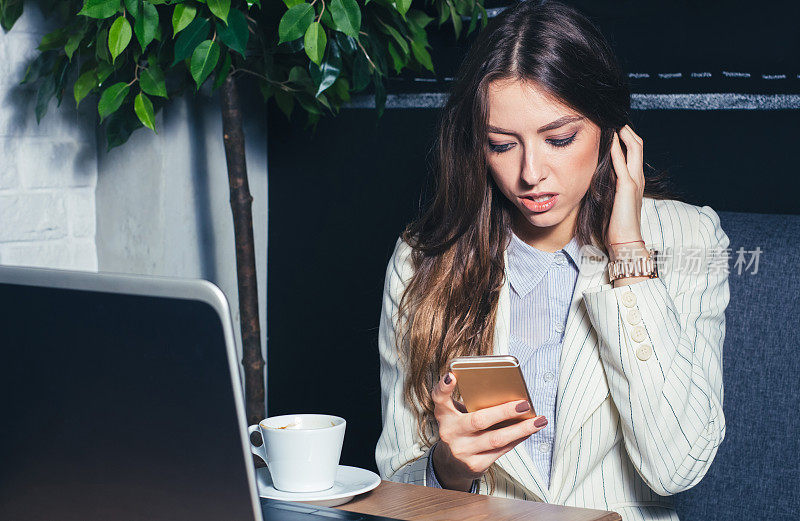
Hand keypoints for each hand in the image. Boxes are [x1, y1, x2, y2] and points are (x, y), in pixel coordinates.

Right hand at [429, 371, 547, 490]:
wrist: (451, 464)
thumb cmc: (461, 429)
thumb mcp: (457, 414)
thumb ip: (471, 402)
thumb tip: (509, 393)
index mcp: (444, 414)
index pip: (439, 397)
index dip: (444, 386)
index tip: (453, 375)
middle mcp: (449, 432)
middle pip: (479, 420)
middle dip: (504, 412)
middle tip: (525, 404)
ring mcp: (461, 451)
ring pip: (496, 439)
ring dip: (521, 429)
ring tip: (538, 420)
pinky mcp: (474, 465)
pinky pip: (501, 451)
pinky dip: (517, 439)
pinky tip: (528, 432)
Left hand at [607, 124, 645, 256]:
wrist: (624, 241)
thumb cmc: (615, 225)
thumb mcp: (610, 200)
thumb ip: (607, 186)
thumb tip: (597, 175)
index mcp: (634, 181)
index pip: (633, 152)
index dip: (625, 138)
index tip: (613, 128)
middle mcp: (638, 178)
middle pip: (637, 144)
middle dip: (626, 130)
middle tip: (613, 119)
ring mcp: (635, 181)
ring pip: (634, 148)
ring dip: (623, 133)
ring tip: (613, 121)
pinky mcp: (628, 187)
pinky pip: (622, 163)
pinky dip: (616, 149)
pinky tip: (609, 139)